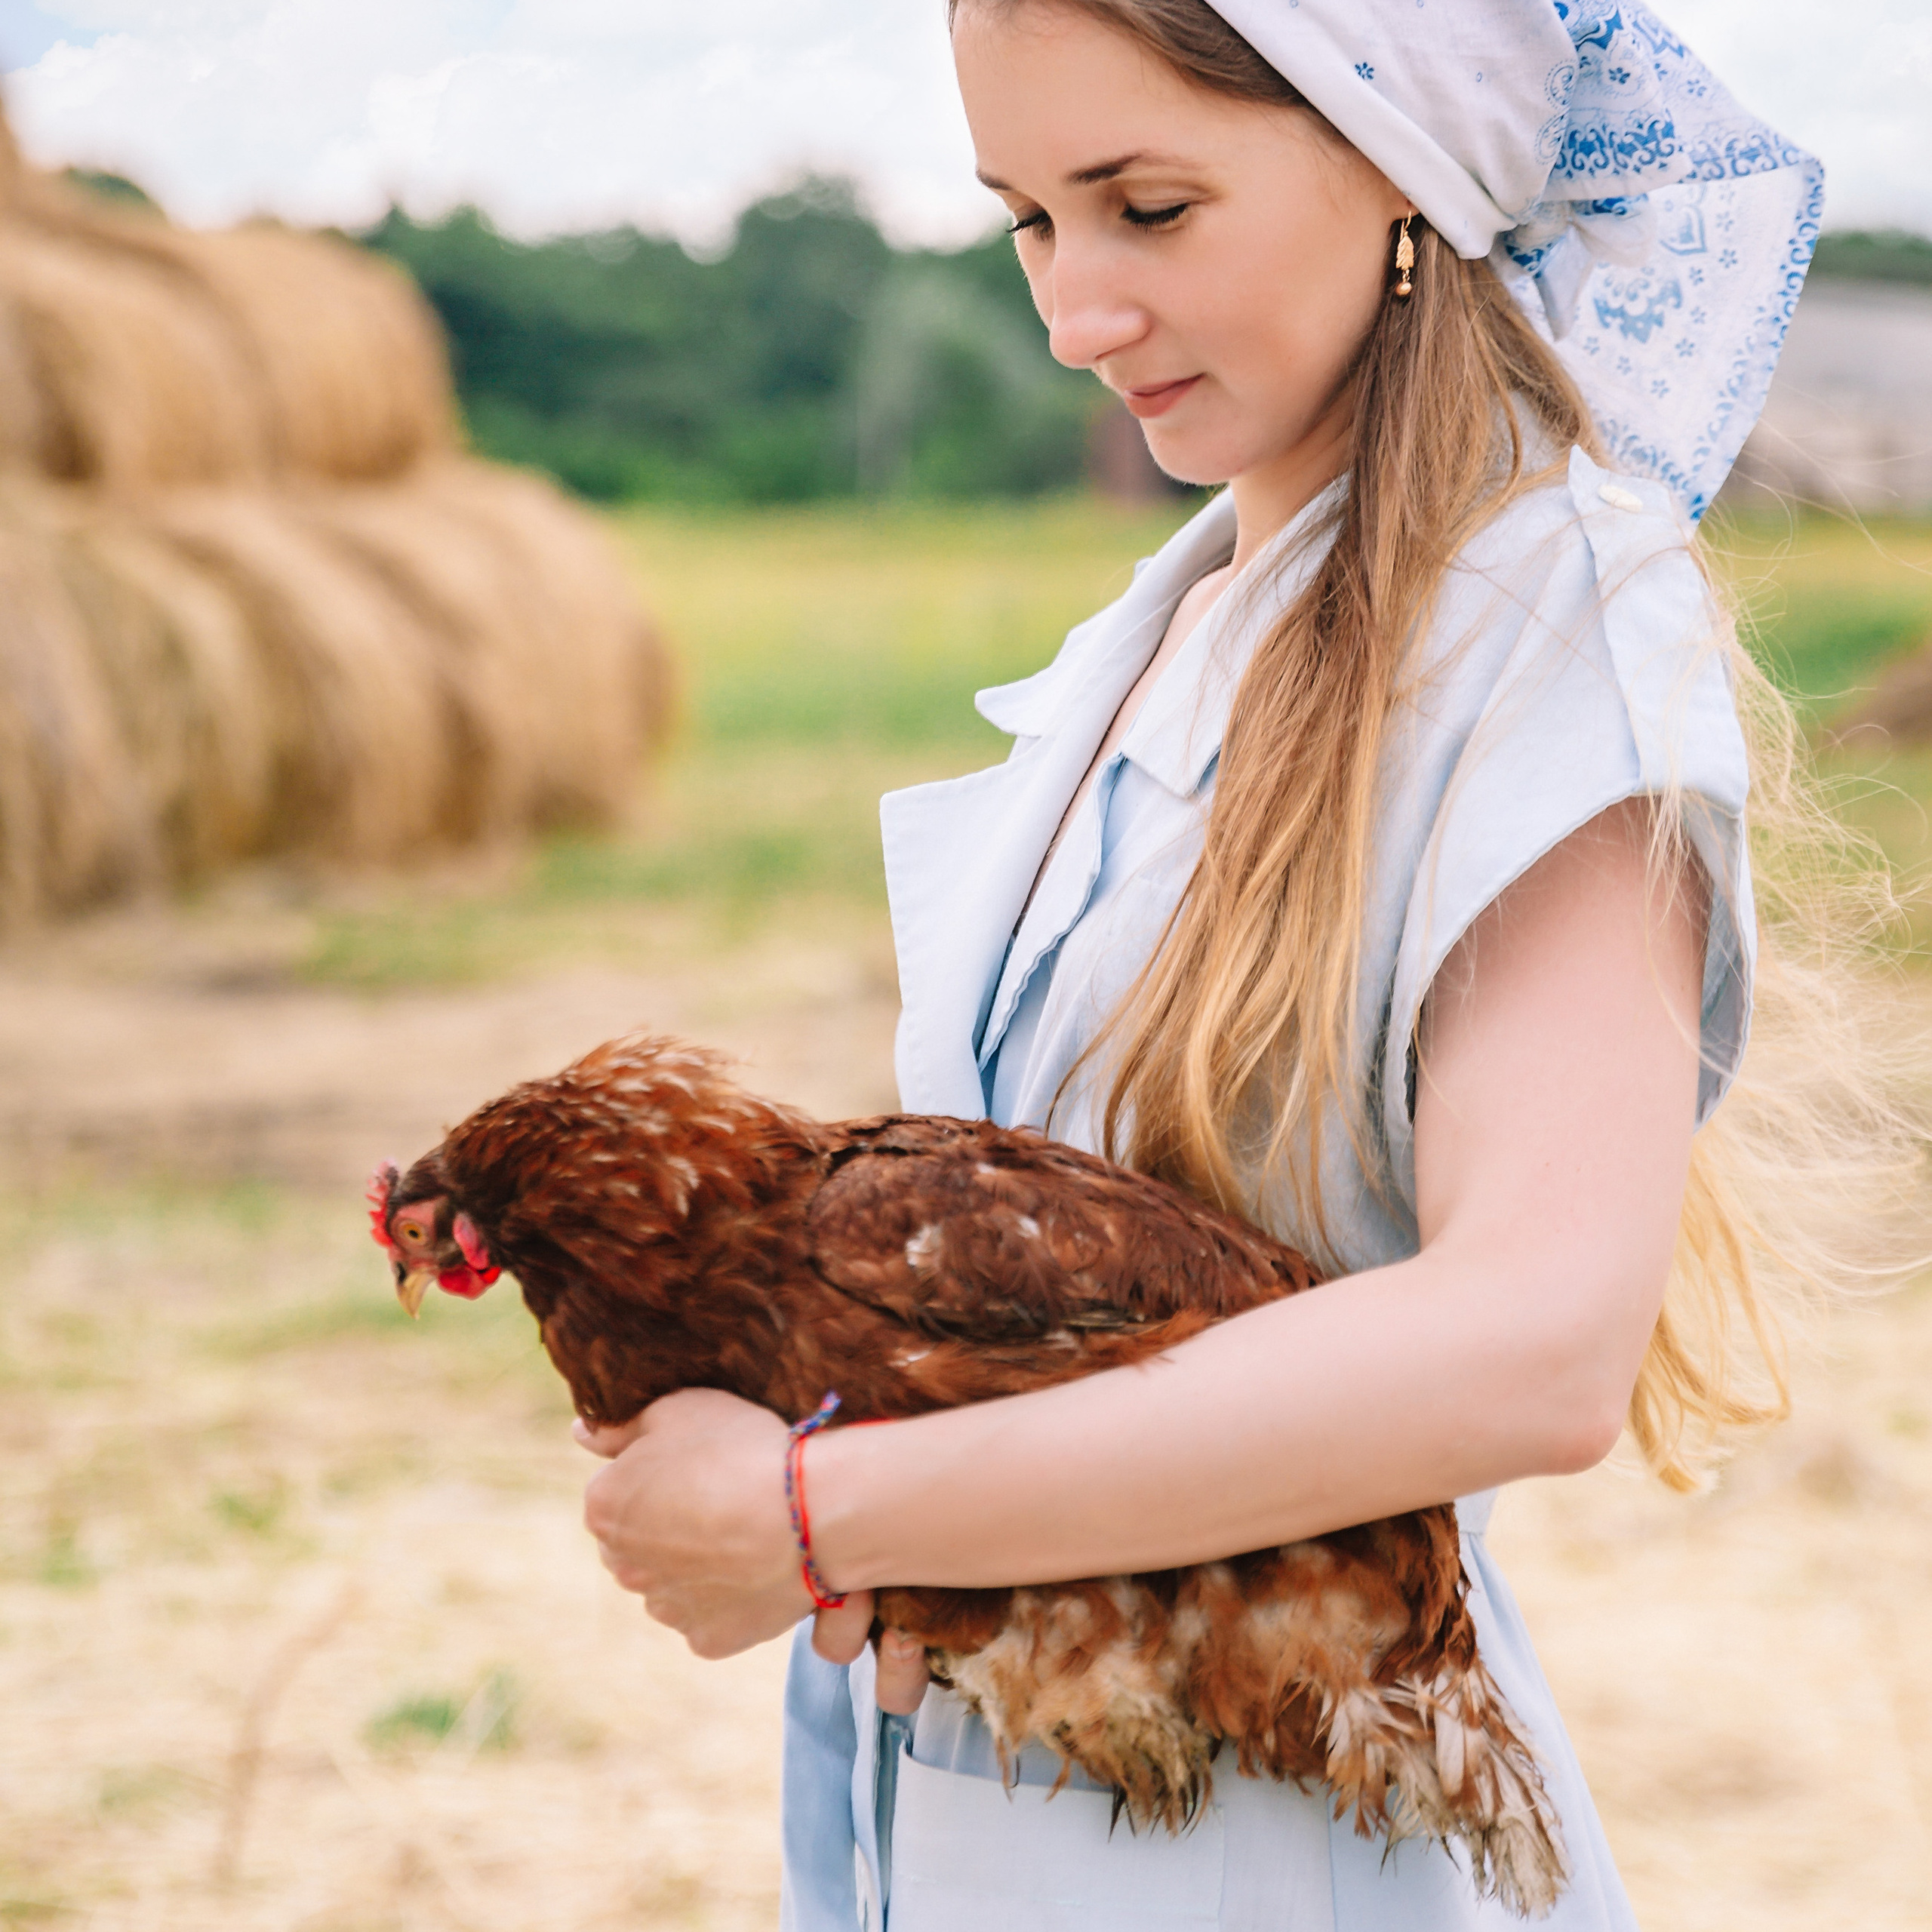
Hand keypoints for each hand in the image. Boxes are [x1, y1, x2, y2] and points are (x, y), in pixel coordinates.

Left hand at [577, 1388, 807, 1656]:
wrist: (804, 1514)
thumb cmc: (739, 1451)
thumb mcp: (678, 1409)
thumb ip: (621, 1425)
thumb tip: (582, 1433)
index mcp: (604, 1508)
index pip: (617, 1488)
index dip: (659, 1473)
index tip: (698, 1465)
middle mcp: (622, 1567)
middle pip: (638, 1543)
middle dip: (665, 1526)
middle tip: (720, 1498)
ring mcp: (665, 1608)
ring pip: (670, 1584)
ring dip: (693, 1566)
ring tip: (745, 1533)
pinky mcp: (707, 1640)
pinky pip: (710, 1616)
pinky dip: (729, 1598)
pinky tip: (757, 1568)